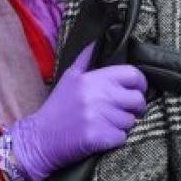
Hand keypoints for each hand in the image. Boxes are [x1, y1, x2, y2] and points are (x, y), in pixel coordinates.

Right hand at [6, 46, 147, 180]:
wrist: (39, 138)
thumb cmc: (57, 107)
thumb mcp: (69, 77)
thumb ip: (86, 58)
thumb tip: (98, 40)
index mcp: (92, 79)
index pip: (132, 74)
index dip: (140, 83)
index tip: (136, 91)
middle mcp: (96, 95)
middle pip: (137, 100)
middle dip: (134, 108)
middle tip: (123, 111)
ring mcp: (97, 117)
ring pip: (130, 121)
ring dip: (122, 125)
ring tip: (105, 124)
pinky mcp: (97, 137)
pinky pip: (122, 137)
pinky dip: (115, 139)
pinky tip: (101, 136)